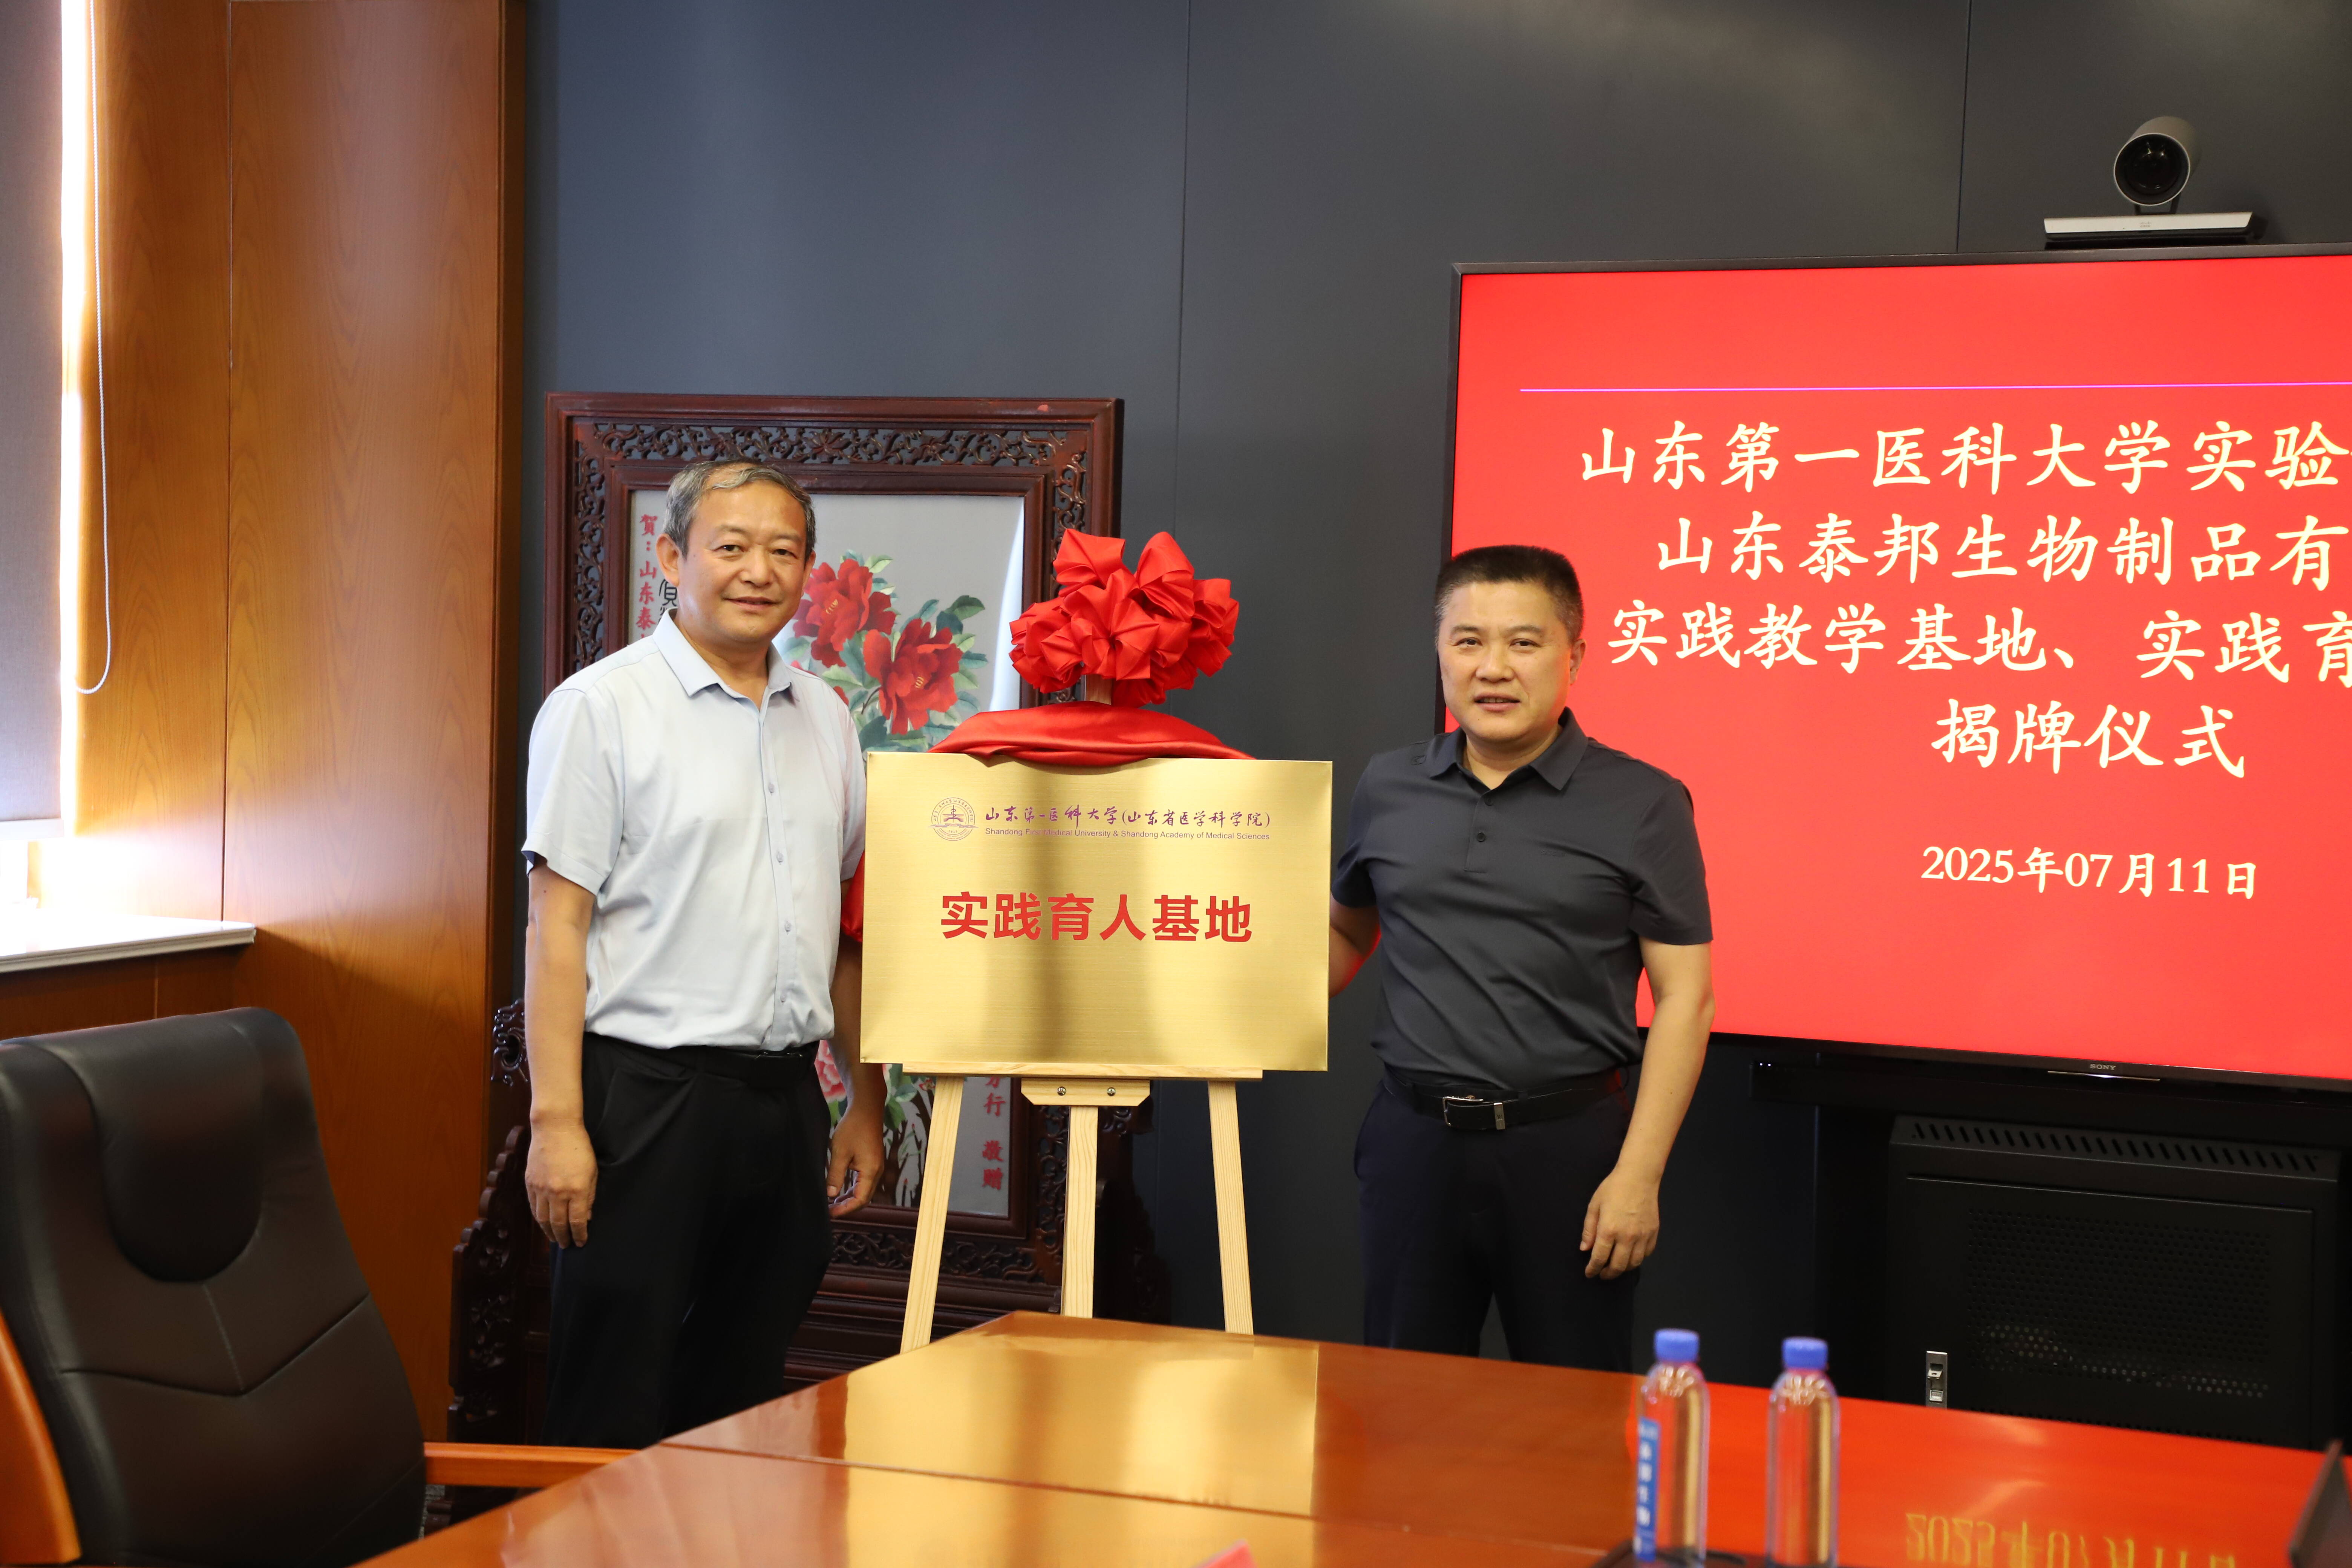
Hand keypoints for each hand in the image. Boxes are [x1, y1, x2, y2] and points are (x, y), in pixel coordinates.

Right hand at [527, 1119, 598, 1248]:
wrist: (555, 1128)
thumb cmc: (579, 1148)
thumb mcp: (592, 1171)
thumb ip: (589, 1196)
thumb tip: (587, 1217)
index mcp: (576, 1190)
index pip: (577, 1221)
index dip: (579, 1235)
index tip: (581, 1242)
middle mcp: (557, 1193)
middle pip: (558, 1224)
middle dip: (563, 1237)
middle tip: (567, 1246)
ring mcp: (541, 1188)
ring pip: (543, 1219)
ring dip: (548, 1232)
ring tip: (555, 1239)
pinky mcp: (530, 1183)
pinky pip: (533, 1206)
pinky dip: (538, 1218)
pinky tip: (543, 1223)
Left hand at [827, 1100, 885, 1215]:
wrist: (866, 1109)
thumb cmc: (853, 1128)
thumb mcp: (839, 1152)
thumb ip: (835, 1175)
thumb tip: (830, 1195)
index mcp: (870, 1171)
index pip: (860, 1200)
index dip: (845, 1209)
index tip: (830, 1214)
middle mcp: (876, 1171)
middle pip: (864, 1198)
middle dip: (847, 1207)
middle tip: (829, 1211)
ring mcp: (875, 1167)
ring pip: (864, 1191)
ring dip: (849, 1199)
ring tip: (832, 1204)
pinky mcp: (872, 1162)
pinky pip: (863, 1182)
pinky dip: (853, 1189)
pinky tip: (840, 1190)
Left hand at [1581, 1165, 1660, 1278]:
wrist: (1638, 1177)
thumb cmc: (1613, 1188)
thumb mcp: (1594, 1206)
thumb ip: (1589, 1229)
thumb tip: (1585, 1249)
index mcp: (1609, 1230)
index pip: (1599, 1258)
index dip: (1593, 1269)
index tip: (1589, 1274)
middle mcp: (1627, 1237)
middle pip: (1618, 1266)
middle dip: (1608, 1274)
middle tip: (1602, 1274)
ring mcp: (1642, 1236)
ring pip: (1634, 1263)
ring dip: (1623, 1269)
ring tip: (1616, 1267)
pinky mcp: (1653, 1233)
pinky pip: (1646, 1254)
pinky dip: (1638, 1259)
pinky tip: (1630, 1256)